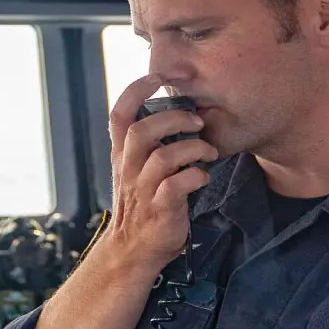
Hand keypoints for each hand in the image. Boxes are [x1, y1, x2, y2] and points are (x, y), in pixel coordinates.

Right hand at [105, 73, 218, 265]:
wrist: (132, 251)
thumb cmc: (142, 205)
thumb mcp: (135, 171)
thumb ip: (148, 145)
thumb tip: (175, 114)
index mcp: (122, 155)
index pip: (119, 114)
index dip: (136, 90)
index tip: (158, 77)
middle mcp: (128, 169)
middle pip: (142, 131)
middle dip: (173, 118)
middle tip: (198, 122)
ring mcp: (142, 190)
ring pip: (163, 158)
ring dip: (192, 149)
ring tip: (209, 152)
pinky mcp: (160, 210)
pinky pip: (176, 187)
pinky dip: (195, 176)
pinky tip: (202, 177)